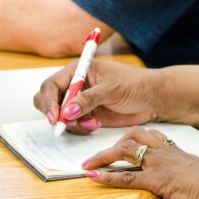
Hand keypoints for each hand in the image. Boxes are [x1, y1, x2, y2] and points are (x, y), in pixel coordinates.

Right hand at [34, 60, 159, 134]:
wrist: (151, 98)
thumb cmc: (135, 85)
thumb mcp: (112, 89)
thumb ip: (89, 99)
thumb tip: (67, 111)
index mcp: (78, 70)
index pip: (52, 85)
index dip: (49, 101)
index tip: (55, 117)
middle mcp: (75, 84)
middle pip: (48, 100)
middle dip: (54, 114)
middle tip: (65, 125)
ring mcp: (79, 101)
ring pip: (60, 116)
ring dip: (72, 123)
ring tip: (94, 122)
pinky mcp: (86, 115)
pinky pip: (73, 125)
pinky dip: (80, 128)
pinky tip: (97, 124)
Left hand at [82, 127, 198, 198]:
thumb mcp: (196, 175)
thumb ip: (184, 174)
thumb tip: (181, 184)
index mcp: (175, 150)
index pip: (150, 135)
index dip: (133, 137)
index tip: (123, 141)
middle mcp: (165, 152)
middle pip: (134, 136)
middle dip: (114, 143)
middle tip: (100, 153)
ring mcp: (159, 164)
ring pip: (126, 151)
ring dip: (104, 156)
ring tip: (89, 163)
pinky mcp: (156, 181)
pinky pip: (126, 177)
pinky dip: (107, 177)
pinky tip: (94, 176)